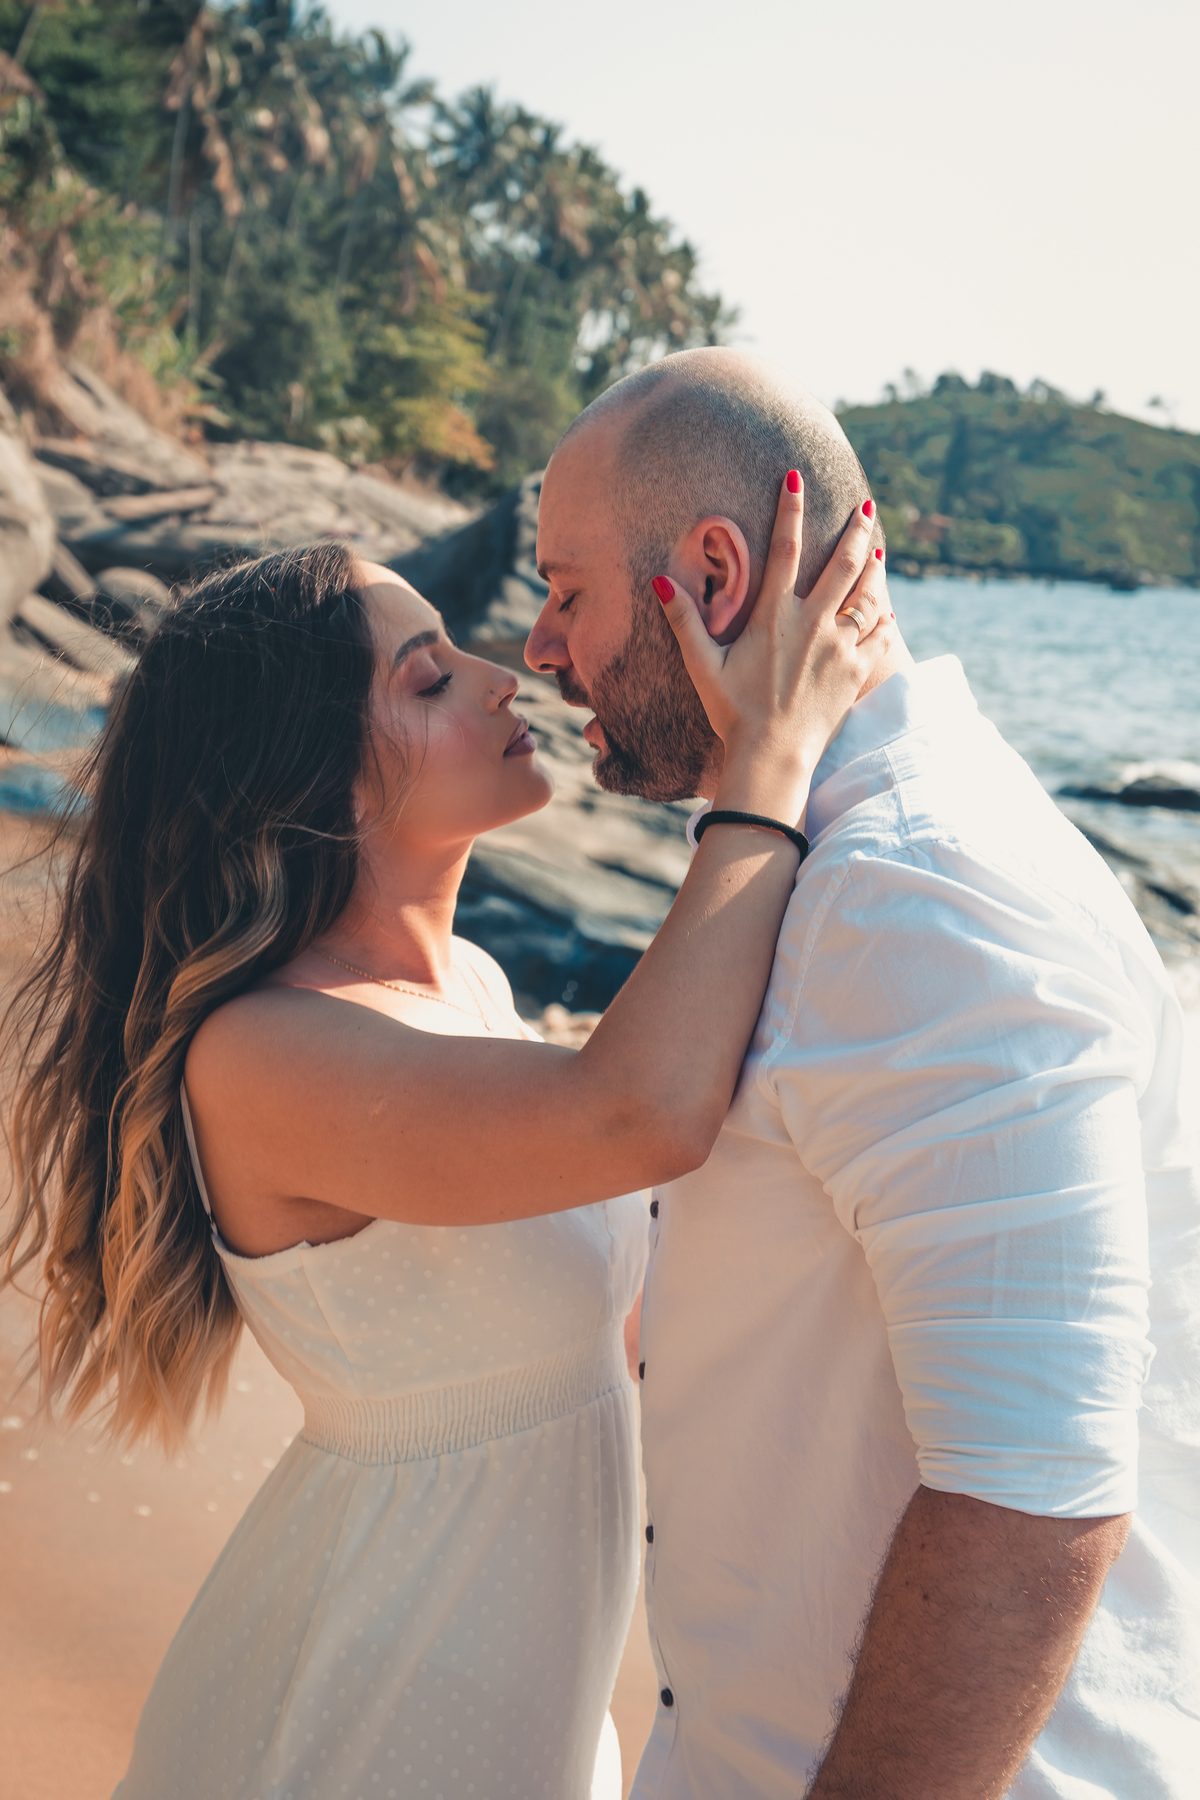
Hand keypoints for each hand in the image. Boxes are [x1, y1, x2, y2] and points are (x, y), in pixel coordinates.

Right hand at [654, 475, 891, 819]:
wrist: (772, 755)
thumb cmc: (733, 712)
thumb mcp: (702, 665)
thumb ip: (684, 620)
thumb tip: (661, 581)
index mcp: (775, 615)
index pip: (786, 548)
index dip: (790, 509)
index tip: (796, 477)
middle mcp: (813, 623)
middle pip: (843, 564)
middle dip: (855, 529)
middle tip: (864, 505)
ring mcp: (838, 647)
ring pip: (867, 597)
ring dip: (874, 571)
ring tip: (879, 551)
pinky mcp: (854, 672)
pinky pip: (877, 638)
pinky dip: (883, 621)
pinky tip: (887, 611)